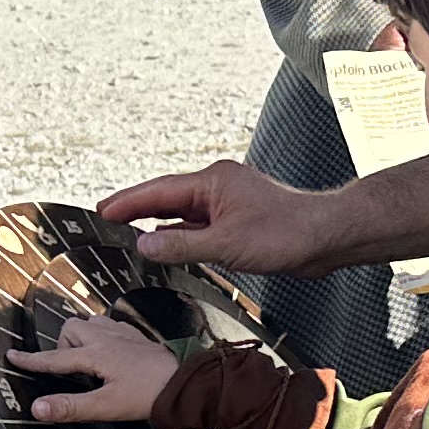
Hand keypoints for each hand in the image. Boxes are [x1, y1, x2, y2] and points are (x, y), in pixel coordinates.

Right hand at [7, 315, 177, 422]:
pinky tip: (110, 355)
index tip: (13, 356)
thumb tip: (37, 408)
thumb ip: (70, 407)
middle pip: (71, 329)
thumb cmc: (148, 395)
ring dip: (82, 340)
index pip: (54, 358)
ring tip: (89, 364)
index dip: (32, 360)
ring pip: (90, 324)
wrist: (184, 384)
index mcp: (96, 354)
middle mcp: (107, 337)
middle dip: (64, 347)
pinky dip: (101, 337)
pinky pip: (109, 326)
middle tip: (72, 372)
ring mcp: (123, 334)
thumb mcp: (106, 406)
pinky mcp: (136, 336)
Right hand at [99, 158, 337, 277]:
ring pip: (183, 212)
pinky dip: (180, 233)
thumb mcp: (225, 245)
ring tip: (127, 229)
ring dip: (157, 222)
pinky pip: (200, 225)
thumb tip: (144, 245)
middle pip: (167, 198)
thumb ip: (181, 246)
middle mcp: (218, 187)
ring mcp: (229, 203)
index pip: (159, 191)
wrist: (326, 238)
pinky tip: (166, 242)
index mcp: (213, 182)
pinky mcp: (239, 221)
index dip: (128, 201)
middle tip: (106, 218)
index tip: (102, 210)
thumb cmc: (286, 234)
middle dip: (137, 208)